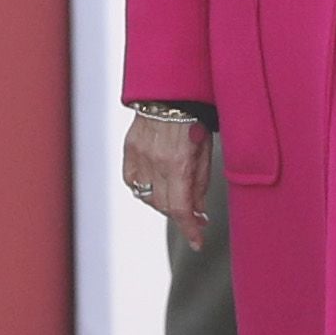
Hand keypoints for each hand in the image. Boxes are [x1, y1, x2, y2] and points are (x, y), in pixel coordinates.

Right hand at [119, 106, 209, 246]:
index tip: (198, 242)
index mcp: (178, 163)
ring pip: (146, 196)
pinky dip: (143, 189)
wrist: (172, 92)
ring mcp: (139, 155)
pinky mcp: (129, 149)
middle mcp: (156, 162)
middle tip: (195, 215)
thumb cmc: (195, 120)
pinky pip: (132, 181)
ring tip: (177, 196)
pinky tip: (156, 186)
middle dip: (180, 215)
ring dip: (163, 203)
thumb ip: (200, 185)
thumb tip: (197, 213)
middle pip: (163, 205)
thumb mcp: (205, 154)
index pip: (180, 209)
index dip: (189, 229)